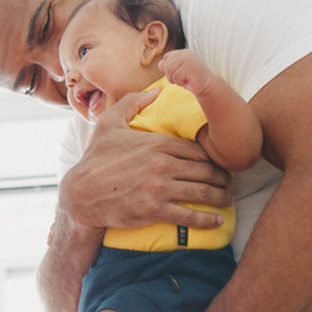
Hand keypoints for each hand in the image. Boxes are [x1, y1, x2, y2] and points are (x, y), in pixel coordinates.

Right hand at [60, 90, 232, 229]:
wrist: (81, 194)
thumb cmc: (95, 159)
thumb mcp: (109, 124)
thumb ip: (132, 102)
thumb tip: (156, 90)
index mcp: (157, 143)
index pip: (197, 150)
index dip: (213, 158)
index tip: (220, 164)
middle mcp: (162, 164)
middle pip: (205, 170)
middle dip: (223, 178)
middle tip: (230, 184)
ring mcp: (159, 188)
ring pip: (202, 191)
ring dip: (221, 197)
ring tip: (228, 199)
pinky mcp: (154, 210)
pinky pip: (189, 215)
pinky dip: (207, 219)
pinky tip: (217, 220)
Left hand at [159, 49, 219, 98]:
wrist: (208, 86)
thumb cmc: (192, 80)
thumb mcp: (178, 73)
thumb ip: (169, 67)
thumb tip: (160, 64)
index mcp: (184, 53)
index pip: (167, 57)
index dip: (168, 68)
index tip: (178, 74)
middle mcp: (187, 54)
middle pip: (167, 63)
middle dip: (171, 75)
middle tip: (181, 79)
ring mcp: (190, 60)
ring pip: (171, 69)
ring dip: (175, 79)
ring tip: (185, 80)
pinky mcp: (192, 68)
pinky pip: (177, 76)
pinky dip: (180, 82)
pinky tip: (189, 82)